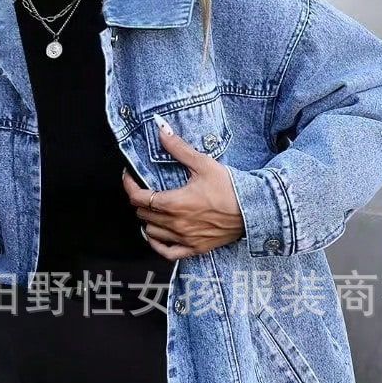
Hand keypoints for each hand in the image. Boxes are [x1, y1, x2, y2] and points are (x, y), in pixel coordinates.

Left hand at [122, 119, 245, 258]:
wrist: (252, 209)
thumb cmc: (230, 187)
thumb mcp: (203, 163)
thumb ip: (179, 148)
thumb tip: (161, 130)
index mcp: (174, 203)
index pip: (138, 197)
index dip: (129, 185)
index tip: (129, 177)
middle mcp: (176, 223)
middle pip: (143, 214)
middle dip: (141, 200)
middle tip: (146, 190)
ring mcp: (184, 238)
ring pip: (151, 232)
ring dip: (149, 220)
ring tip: (154, 209)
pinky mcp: (195, 248)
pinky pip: (167, 252)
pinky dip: (158, 244)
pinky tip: (157, 235)